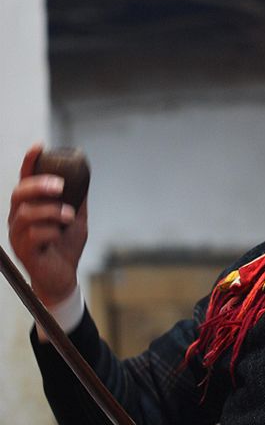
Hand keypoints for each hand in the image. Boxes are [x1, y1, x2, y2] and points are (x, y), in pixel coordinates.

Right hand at [8, 143, 87, 304]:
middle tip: (59, 186)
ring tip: (69, 216)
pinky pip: (34, 235)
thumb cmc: (66, 247)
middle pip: (19, 193)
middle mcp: (19, 218)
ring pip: (26, 214)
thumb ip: (77, 200)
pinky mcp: (24, 251)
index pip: (25, 180)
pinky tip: (59, 235)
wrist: (63, 277)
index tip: (40, 146)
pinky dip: (51, 232)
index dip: (30, 162)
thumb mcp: (76, 219)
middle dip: (38, 186)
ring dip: (51, 212)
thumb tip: (86, 176)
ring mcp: (18, 234)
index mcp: (30, 207)